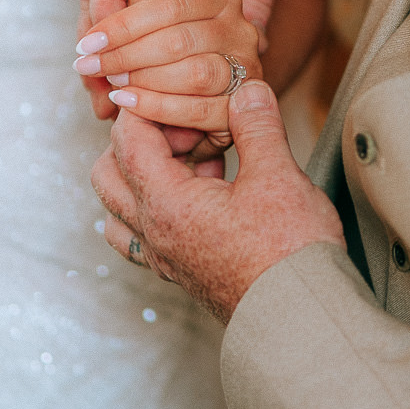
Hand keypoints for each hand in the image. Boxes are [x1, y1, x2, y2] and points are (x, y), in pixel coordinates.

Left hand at [76, 0, 262, 158]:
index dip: (123, 25)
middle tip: (90, 66)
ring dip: (143, 81)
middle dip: (125, 55)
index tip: (87, 43)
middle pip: (179, 41)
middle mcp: (242, 30)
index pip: (171, 5)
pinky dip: (158, 108)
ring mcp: (248, 69)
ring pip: (195, 75)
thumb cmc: (163, 34)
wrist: (186, 86)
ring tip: (111, 82)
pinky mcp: (243, 104)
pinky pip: (201, 110)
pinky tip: (128, 103)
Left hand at [92, 79, 345, 322]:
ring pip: (118, 207)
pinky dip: (154, 210)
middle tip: (188, 130)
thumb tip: (246, 88)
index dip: (151, 107)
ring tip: (193, 162)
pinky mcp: (180, 275)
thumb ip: (257, 126)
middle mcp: (152, 233)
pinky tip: (197, 199)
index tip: (185, 97)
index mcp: (165, 203)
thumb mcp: (279, 175)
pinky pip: (140, 238)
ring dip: (142, 177)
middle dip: (140, 140)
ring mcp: (163, 258)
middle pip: (108, 171)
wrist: (301, 320)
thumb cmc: (290, 252)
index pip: (128, 138)